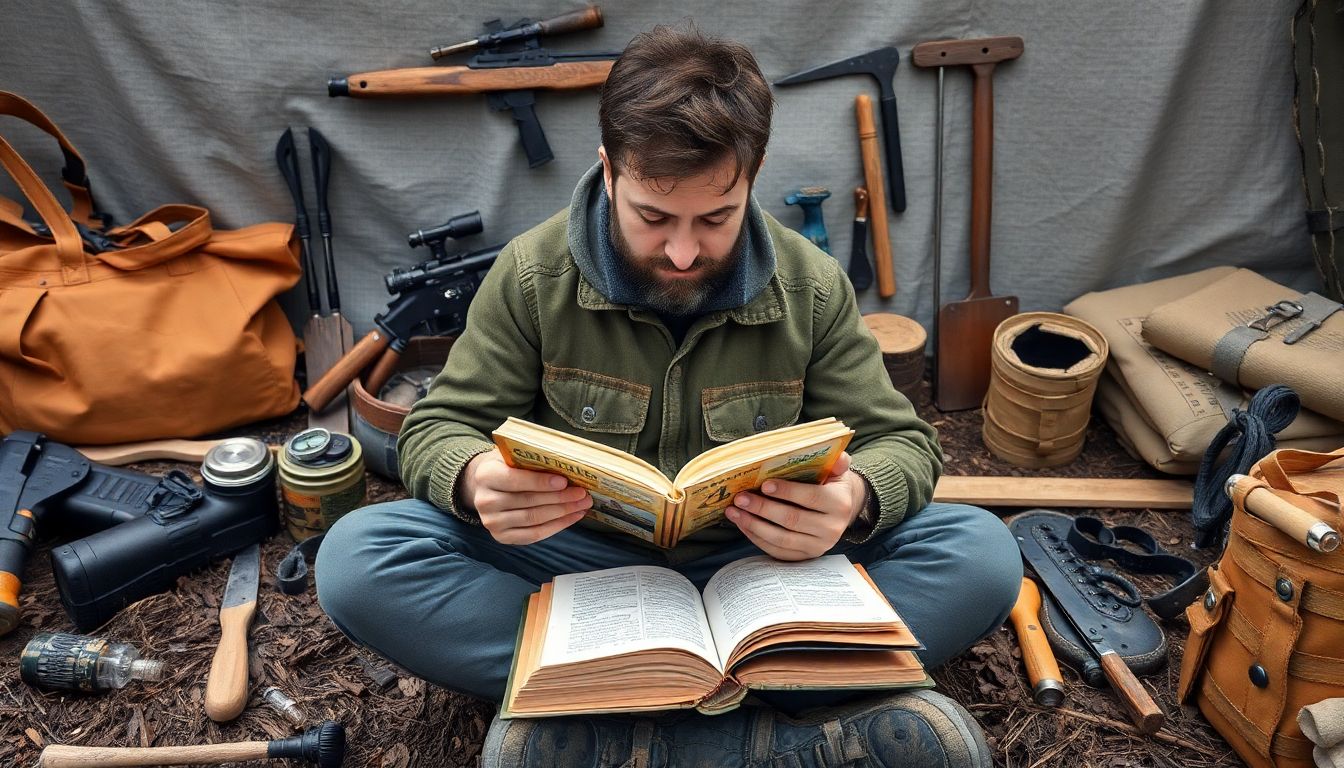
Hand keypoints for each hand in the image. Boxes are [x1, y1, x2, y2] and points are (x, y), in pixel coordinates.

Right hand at [458, 450, 591, 544]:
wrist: (486, 486)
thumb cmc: (506, 467)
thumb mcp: (512, 456)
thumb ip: (532, 459)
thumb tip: (567, 465)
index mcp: (486, 475)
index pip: (515, 480)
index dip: (540, 482)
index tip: (564, 481)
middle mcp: (485, 501)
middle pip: (528, 501)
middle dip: (560, 498)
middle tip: (582, 494)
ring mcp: (492, 522)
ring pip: (534, 519)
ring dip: (563, 512)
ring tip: (582, 505)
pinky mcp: (502, 537)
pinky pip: (534, 535)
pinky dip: (557, 526)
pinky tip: (572, 517)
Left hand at [725, 452, 866, 560]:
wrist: (841, 512)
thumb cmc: (831, 485)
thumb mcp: (837, 472)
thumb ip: (837, 463)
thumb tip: (839, 455)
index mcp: (839, 504)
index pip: (811, 497)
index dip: (787, 492)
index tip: (764, 485)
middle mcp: (831, 529)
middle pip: (792, 520)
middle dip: (762, 509)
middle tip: (740, 498)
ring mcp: (817, 546)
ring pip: (781, 538)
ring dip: (754, 525)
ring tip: (734, 511)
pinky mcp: (804, 557)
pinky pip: (777, 551)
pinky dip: (757, 538)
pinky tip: (742, 524)